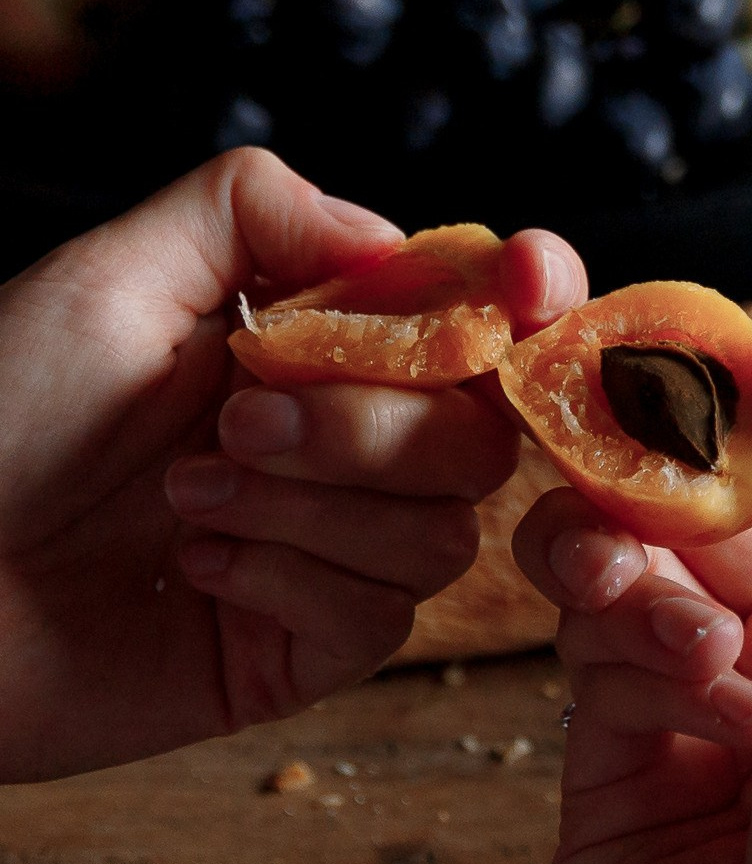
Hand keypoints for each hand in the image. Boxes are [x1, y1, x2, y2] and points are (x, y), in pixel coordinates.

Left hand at [0, 147, 586, 780]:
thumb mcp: (112, 273)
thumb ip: (253, 210)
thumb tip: (395, 238)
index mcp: (313, 348)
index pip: (474, 320)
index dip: (527, 299)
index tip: (528, 282)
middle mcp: (339, 449)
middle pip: (481, 435)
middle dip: (373, 424)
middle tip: (233, 422)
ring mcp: (326, 554)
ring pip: (441, 531)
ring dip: (315, 505)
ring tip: (183, 498)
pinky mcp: (295, 653)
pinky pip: (375, 617)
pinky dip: (286, 576)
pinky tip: (189, 565)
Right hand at [514, 305, 751, 863]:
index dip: (710, 401)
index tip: (653, 350)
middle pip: (662, 502)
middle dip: (653, 497)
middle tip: (649, 514)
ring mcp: (674, 701)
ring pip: (607, 569)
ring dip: (641, 585)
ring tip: (694, 649)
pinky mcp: (601, 768)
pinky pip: (582, 661)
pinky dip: (630, 664)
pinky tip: (691, 709)